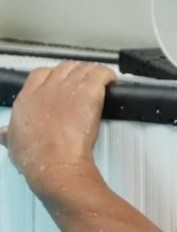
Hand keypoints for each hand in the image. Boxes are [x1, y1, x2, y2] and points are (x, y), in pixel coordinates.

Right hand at [1, 61, 115, 198]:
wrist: (55, 163)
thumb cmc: (36, 158)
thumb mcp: (13, 144)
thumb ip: (9, 134)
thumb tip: (5, 133)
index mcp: (28, 98)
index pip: (41, 74)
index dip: (54, 76)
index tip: (63, 85)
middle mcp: (47, 89)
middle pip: (65, 68)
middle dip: (76, 73)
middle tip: (85, 86)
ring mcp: (68, 88)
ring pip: (84, 69)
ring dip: (93, 74)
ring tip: (101, 84)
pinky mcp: (88, 93)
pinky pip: (101, 74)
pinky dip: (108, 75)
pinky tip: (112, 81)